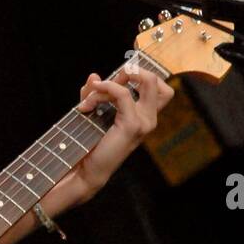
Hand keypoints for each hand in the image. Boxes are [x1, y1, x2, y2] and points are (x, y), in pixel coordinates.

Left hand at [64, 64, 174, 203]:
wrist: (86, 170)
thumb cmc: (90, 143)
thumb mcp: (93, 111)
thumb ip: (94, 93)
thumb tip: (94, 76)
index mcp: (145, 116)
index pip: (155, 85)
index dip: (134, 75)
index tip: (112, 80)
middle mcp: (149, 119)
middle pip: (157, 80)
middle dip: (132, 72)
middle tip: (109, 82)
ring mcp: (145, 123)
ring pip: (145, 82)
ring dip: (113, 83)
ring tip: (92, 97)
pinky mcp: (133, 125)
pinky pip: (124, 94)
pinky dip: (107, 89)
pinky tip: (90, 101)